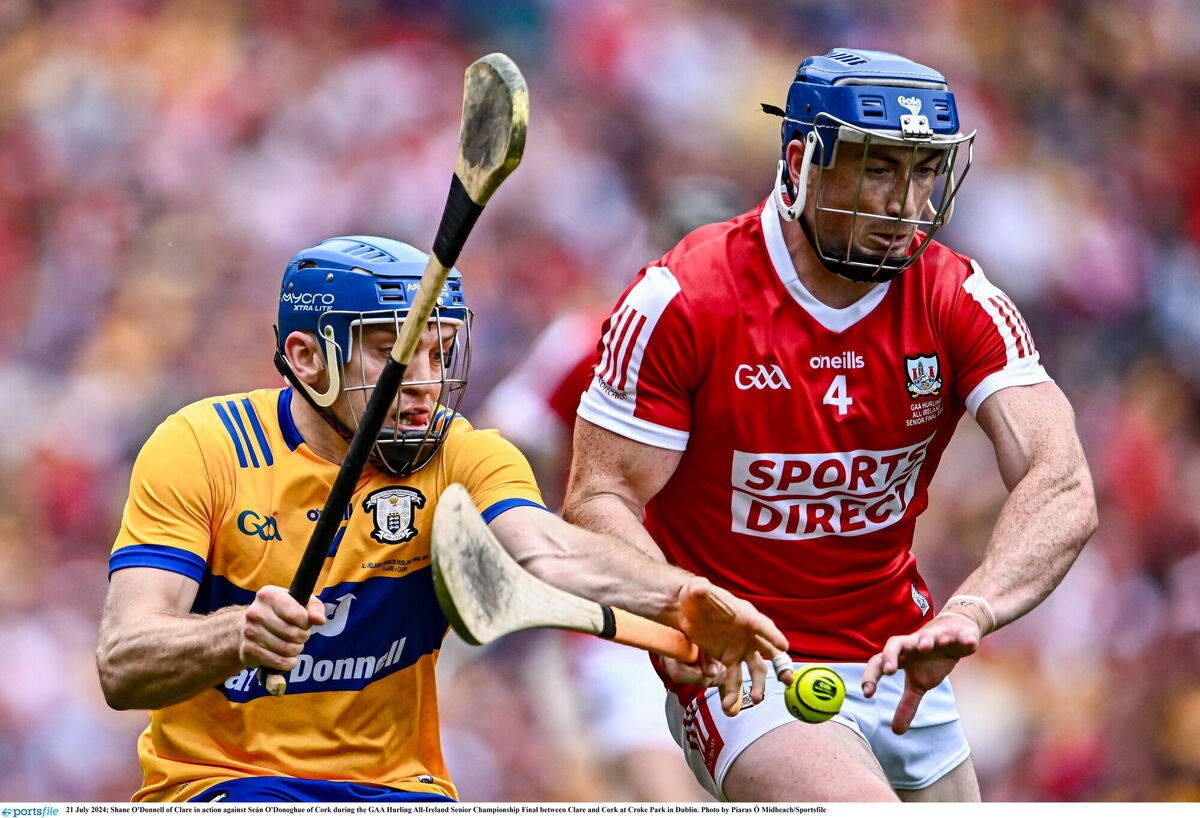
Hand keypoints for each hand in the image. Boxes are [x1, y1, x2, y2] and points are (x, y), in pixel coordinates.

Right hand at [238, 585, 326, 669]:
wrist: (249, 625)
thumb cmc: (281, 612)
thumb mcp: (300, 602)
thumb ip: (315, 608)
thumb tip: (319, 620)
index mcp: (269, 595)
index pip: (296, 615)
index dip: (306, 623)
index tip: (304, 623)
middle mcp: (256, 612)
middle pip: (292, 634)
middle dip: (302, 637)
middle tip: (300, 635)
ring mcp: (250, 631)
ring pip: (286, 649)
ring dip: (296, 650)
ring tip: (293, 644)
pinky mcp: (248, 649)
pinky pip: (277, 661)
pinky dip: (288, 663)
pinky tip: (288, 658)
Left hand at [673, 577, 792, 714]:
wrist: (688, 611)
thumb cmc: (696, 596)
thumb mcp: (696, 590)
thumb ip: (700, 590)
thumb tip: (700, 587)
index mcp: (746, 616)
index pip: (763, 625)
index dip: (773, 635)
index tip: (784, 646)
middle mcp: (749, 634)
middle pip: (770, 651)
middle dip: (781, 666)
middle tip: (788, 680)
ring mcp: (740, 649)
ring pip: (755, 670)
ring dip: (758, 686)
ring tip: (756, 700)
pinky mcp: (729, 661)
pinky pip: (734, 680)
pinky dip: (733, 694)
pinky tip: (728, 708)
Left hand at [861, 613, 980, 734]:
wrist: (954, 633)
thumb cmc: (931, 659)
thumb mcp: (918, 683)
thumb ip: (907, 704)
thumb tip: (896, 732)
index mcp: (901, 656)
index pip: (879, 662)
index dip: (871, 676)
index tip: (867, 694)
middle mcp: (914, 644)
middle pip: (894, 643)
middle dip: (890, 655)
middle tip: (889, 671)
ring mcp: (935, 636)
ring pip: (927, 635)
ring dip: (926, 640)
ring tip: (925, 647)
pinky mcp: (957, 634)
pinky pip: (961, 635)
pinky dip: (964, 639)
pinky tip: (968, 644)